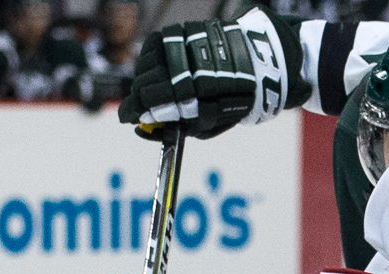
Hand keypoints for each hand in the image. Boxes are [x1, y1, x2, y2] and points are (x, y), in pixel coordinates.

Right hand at [118, 8, 304, 138]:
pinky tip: (159, 68)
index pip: (155, 104)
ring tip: (155, 87)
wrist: (260, 62)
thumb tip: (144, 128)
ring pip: (146, 65)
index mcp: (200, 98)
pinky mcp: (184, 30)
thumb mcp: (211, 123)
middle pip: (147, 85)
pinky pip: (153, 46)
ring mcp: (186, 46)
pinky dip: (151, 60)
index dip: (137, 111)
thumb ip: (179, 127)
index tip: (127, 117)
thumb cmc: (233, 99)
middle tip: (142, 106)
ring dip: (145, 79)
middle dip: (141, 99)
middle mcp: (191, 69)